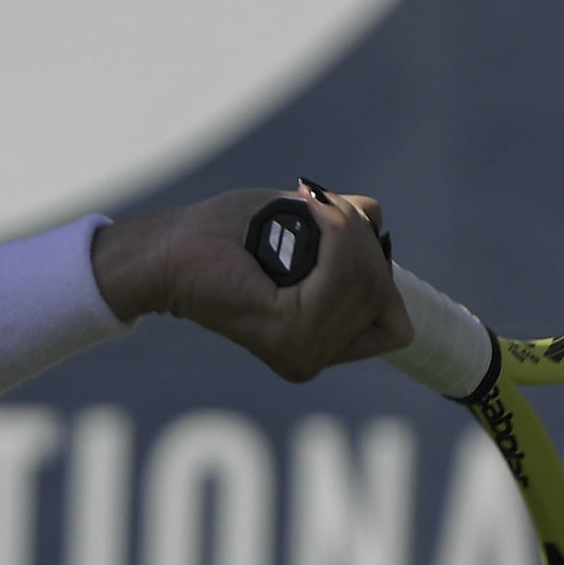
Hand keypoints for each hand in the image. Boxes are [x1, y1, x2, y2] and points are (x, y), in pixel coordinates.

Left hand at [91, 184, 413, 382]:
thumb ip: (341, 230)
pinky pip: (340, 278)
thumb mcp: (297, 227)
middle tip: (321, 206)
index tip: (342, 233)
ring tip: (315, 207)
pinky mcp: (287, 333)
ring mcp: (303, 352)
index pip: (394, 326)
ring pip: (368, 282)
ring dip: (349, 233)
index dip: (380, 273)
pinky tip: (311, 214)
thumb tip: (374, 217)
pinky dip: (334, 237)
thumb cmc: (223, 235)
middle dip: (364, 242)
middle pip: (383, 296)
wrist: (169, 248)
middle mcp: (313, 358)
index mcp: (317, 347)